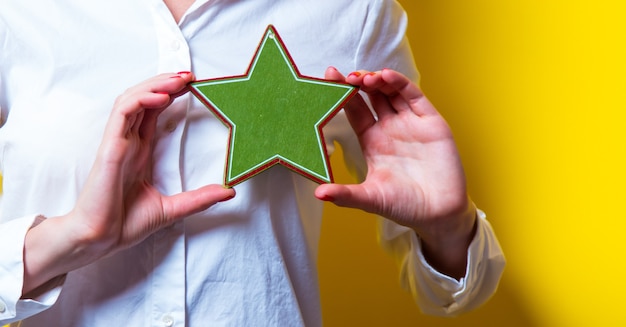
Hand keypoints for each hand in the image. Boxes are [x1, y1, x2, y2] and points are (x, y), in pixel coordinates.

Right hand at [22, 72, 234, 295]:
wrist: (101, 240)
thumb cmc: (125, 224)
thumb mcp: (173, 208)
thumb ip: (200, 198)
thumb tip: (230, 191)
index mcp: (139, 151)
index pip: (153, 112)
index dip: (170, 94)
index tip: (193, 86)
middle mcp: (128, 142)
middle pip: (144, 99)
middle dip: (165, 83)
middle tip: (190, 75)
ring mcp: (117, 142)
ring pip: (132, 99)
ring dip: (155, 84)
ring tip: (179, 79)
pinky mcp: (109, 147)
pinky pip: (122, 113)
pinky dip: (140, 99)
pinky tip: (161, 97)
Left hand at [315, 68, 475, 277]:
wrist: (439, 214)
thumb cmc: (404, 206)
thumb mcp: (370, 199)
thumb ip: (345, 195)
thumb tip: (318, 194)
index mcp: (372, 140)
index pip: (354, 110)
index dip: (341, 94)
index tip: (328, 78)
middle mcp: (389, 127)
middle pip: (371, 95)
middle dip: (357, 82)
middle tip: (343, 76)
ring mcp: (410, 122)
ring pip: (391, 91)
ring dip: (376, 79)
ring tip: (363, 78)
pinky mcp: (430, 122)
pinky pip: (413, 96)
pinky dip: (400, 83)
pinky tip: (386, 77)